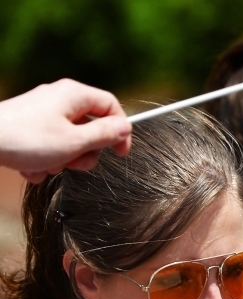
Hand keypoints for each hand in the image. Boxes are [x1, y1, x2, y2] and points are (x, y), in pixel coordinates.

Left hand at [0, 79, 131, 182]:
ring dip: (64, 159)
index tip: (120, 152)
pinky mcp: (28, 126)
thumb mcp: (75, 141)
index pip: (111, 106)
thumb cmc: (26, 139)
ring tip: (48, 165)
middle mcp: (60, 99)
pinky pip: (49, 144)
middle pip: (91, 126)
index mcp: (75, 95)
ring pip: (70, 139)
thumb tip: (125, 128)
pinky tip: (31, 168)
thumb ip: (104, 135)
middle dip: (86, 152)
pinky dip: (45, 159)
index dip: (120, 129)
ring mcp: (42, 112)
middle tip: (76, 163)